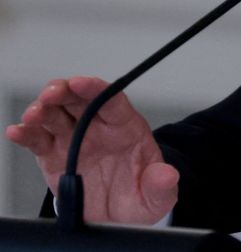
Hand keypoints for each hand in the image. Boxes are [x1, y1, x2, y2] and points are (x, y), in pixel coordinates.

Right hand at [4, 76, 177, 224]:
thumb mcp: (158, 196)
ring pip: (56, 115)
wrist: (119, 215)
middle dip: (64, 91)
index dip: (95, 88)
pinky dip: (26, 134)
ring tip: (33, 115)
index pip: (111, 100)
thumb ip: (162, 184)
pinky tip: (17, 131)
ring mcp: (74, 140)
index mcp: (126, 128)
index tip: (81, 82)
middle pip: (79, 100)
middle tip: (51, 93)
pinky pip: (38, 141)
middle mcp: (98, 128)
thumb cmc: (139, 195)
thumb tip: (167, 176)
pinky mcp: (54, 156)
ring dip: (42, 110)